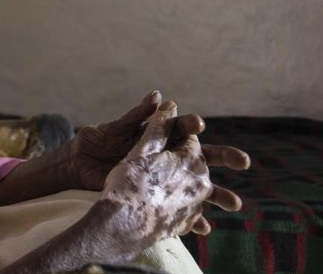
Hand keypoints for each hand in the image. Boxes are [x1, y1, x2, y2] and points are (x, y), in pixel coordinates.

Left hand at [68, 91, 249, 234]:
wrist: (80, 165)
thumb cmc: (97, 140)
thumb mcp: (115, 128)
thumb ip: (137, 114)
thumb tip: (158, 95)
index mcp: (158, 133)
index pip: (183, 127)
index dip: (192, 125)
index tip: (199, 124)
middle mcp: (167, 153)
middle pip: (201, 156)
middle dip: (223, 158)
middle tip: (242, 161)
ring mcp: (164, 175)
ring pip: (197, 184)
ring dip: (216, 194)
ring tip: (234, 204)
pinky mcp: (156, 193)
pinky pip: (179, 205)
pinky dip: (192, 217)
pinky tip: (205, 226)